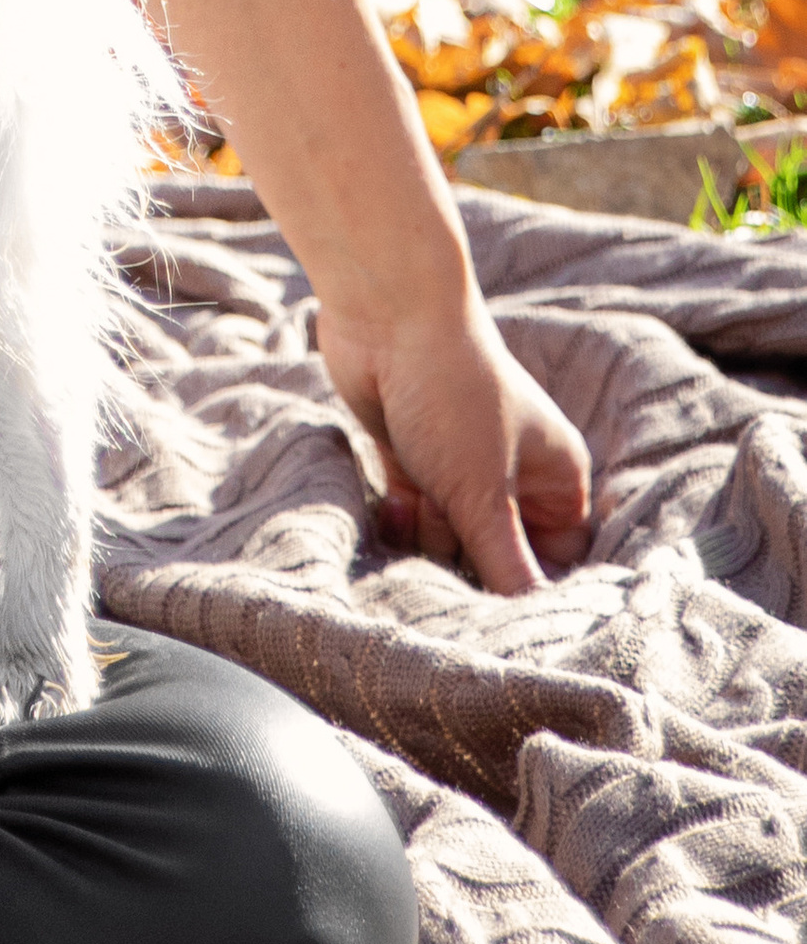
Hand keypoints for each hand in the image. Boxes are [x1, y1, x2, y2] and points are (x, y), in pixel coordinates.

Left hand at [317, 291, 592, 591]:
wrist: (384, 315)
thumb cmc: (451, 395)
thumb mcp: (484, 492)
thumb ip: (506, 565)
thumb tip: (537, 629)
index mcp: (556, 479)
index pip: (558, 561)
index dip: (530, 589)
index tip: (503, 621)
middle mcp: (514, 476)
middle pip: (495, 556)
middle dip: (467, 560)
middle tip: (449, 553)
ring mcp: (460, 467)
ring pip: (448, 538)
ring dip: (427, 536)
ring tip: (420, 505)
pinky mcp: (413, 459)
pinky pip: (412, 514)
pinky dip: (401, 516)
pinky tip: (395, 499)